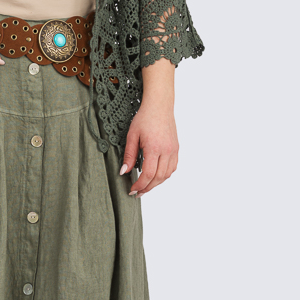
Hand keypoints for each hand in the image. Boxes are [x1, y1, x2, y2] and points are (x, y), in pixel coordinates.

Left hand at [119, 60, 178, 195]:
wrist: (159, 106)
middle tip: (137, 193)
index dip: (139, 185)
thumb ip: (129, 155)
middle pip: (158, 178)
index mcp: (154, 148)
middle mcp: (166, 151)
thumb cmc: (145, 118)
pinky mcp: (176, 149)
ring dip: (156, 183)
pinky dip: (164, 175)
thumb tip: (124, 172)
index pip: (147, 174)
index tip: (132, 190)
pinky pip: (172, 168)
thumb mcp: (132, 135)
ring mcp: (173, 150)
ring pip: (167, 175)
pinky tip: (156, 176)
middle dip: (147, 188)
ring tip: (146, 187)